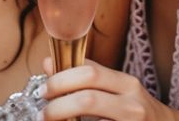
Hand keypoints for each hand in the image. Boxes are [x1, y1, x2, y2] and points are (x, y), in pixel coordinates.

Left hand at [38, 58, 170, 120]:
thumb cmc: (136, 110)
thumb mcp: (116, 89)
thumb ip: (86, 77)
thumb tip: (48, 63)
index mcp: (126, 83)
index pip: (90, 72)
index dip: (60, 78)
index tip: (43, 88)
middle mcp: (132, 103)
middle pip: (88, 98)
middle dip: (58, 104)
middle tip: (42, 110)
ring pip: (91, 119)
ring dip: (63, 117)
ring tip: (49, 120)